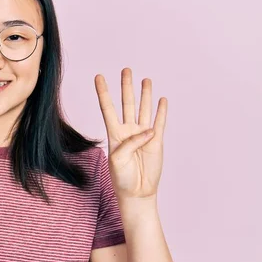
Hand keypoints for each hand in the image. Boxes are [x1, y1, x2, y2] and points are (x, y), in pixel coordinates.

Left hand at [94, 68, 166, 199]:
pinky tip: (162, 100)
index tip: (98, 76)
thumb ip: (130, 143)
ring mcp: (143, 135)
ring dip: (145, 95)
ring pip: (144, 109)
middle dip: (126, 86)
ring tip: (145, 80)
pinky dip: (161, 111)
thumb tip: (147, 131)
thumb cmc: (122, 177)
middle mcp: (128, 130)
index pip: (107, 107)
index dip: (103, 92)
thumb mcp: (118, 160)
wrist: (137, 192)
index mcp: (114, 133)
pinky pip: (160, 123)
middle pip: (127, 103)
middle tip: (126, 69)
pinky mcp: (157, 141)